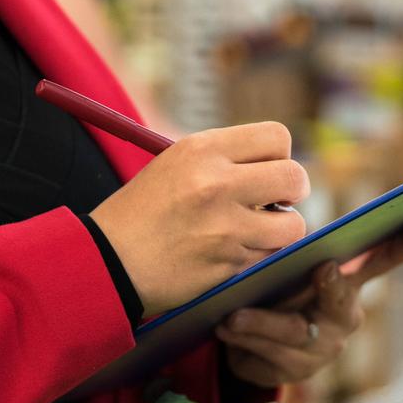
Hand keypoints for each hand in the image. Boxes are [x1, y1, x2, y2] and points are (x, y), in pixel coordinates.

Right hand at [89, 122, 308, 315]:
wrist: (108, 261)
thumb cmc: (141, 212)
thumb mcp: (175, 165)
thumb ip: (224, 159)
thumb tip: (277, 165)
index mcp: (202, 149)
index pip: (277, 137)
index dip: (280, 156)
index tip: (268, 171)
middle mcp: (217, 183)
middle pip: (295, 177)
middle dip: (293, 192)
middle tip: (278, 203)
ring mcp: (225, 228)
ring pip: (293, 225)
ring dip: (282, 230)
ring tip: (258, 231)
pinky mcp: (229, 265)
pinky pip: (270, 256)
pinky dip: (261, 256)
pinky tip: (235, 253)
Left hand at [216, 220, 402, 387]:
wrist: (253, 343)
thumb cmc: (276, 290)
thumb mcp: (288, 267)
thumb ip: (294, 251)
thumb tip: (275, 219)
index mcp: (349, 284)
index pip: (381, 260)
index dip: (402, 245)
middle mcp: (344, 318)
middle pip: (341, 303)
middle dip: (332, 286)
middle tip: (324, 268)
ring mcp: (321, 350)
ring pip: (294, 335)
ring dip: (262, 324)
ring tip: (232, 317)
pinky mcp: (294, 373)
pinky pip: (269, 357)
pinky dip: (244, 342)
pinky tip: (224, 329)